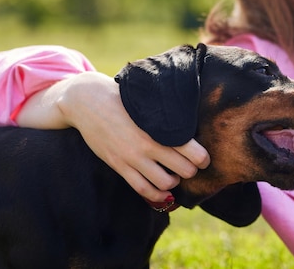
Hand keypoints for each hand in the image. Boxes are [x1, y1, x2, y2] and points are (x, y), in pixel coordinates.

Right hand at [29, 72, 210, 201]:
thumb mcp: (149, 104)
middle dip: (191, 171)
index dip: (203, 158)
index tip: (204, 158)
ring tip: (175, 175)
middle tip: (191, 167)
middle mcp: (148, 144)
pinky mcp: (119, 166)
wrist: (88, 102)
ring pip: (165, 183)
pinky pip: (142, 189)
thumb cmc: (124, 99)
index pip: (192, 150)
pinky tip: (163, 192)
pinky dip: (156, 195)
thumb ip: (168, 115)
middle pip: (184, 170)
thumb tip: (191, 119)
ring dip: (174, 182)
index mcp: (159, 127)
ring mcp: (132, 157)